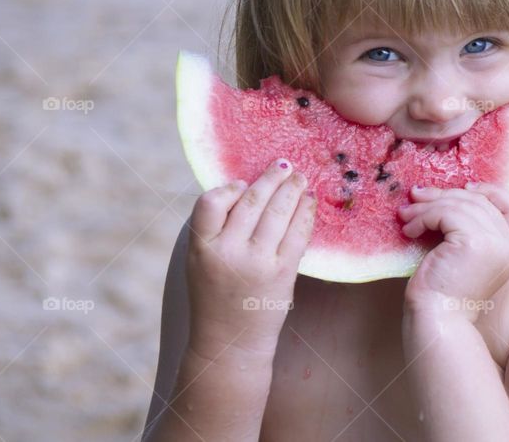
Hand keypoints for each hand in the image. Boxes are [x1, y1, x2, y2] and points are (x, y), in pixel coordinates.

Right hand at [185, 158, 315, 359]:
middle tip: (284, 165)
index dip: (229, 188)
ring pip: (277, 212)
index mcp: (201, 248)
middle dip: (270, 179)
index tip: (242, 183)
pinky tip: (308, 202)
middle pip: (251, 202)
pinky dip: (304, 213)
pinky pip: (297, 233)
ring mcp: (257, 262)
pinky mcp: (282, 273)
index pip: (210, 202)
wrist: (229, 344)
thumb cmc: (215, 298)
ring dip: (291, 190)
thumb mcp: (200, 262)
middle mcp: (228, 252)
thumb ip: (215, 230)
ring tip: (299, 178)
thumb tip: (245, 189)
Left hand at [397, 182, 508, 321]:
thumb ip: (465, 231)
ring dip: (427, 205)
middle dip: (444, 194)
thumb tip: (442, 195)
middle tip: (415, 196)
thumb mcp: (460, 257)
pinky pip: (446, 214)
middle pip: (480, 201)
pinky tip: (410, 230)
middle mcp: (508, 246)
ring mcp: (495, 244)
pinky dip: (424, 216)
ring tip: (405, 215)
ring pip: (460, 204)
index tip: (464, 186)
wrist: (437, 322)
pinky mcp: (475, 243)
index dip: (491, 191)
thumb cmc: (441, 294)